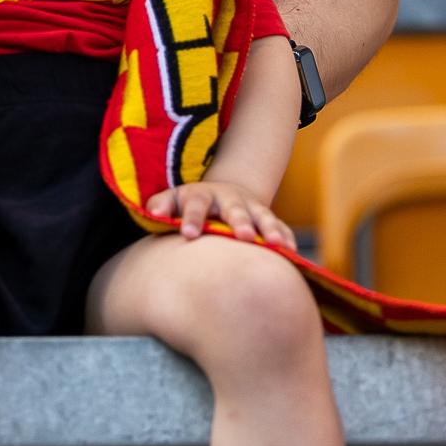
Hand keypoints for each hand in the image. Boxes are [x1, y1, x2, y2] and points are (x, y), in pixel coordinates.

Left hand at [145, 179, 295, 249]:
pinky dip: (287, 237)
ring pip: (263, 216)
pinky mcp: (268, 218)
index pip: (196, 204)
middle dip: (239, 222)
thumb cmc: (190, 205)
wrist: (223, 193)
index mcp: (202, 195)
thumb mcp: (172, 200)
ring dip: (270, 230)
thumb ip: (160, 206)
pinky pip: (281, 227)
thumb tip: (153, 214)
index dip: (192, 218)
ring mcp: (251, 207)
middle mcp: (229, 199)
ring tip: (277, 245)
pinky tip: (292, 253)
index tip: (187, 235)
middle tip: (243, 237)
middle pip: (234, 209)